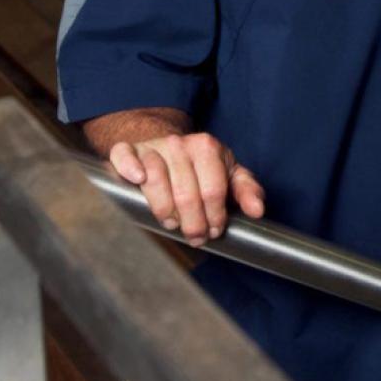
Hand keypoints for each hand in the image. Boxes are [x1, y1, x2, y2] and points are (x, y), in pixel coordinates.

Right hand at [106, 131, 265, 246]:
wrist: (167, 147)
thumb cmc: (200, 167)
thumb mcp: (229, 174)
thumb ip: (247, 191)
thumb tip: (257, 211)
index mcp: (207, 147)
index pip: (213, 191)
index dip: (214, 217)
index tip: (213, 231)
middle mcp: (179, 144)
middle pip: (185, 194)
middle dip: (192, 223)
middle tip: (195, 236)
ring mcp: (152, 146)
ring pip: (156, 181)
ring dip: (164, 210)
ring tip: (172, 223)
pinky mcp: (128, 150)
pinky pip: (124, 156)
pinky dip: (129, 168)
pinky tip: (137, 180)